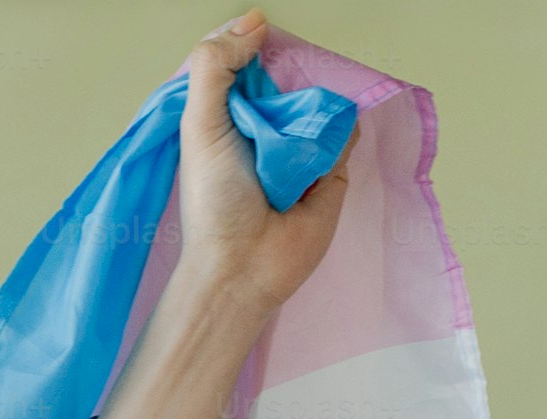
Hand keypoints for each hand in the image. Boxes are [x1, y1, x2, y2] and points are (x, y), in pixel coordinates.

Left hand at [167, 13, 356, 318]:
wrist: (245, 266)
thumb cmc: (216, 203)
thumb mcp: (200, 125)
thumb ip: (215, 68)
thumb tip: (253, 22)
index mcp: (226, 118)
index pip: (244, 66)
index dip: (251, 52)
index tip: (257, 39)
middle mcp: (264, 130)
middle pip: (287, 80)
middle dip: (288, 78)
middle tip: (274, 99)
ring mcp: (300, 150)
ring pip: (320, 102)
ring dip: (313, 109)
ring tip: (288, 142)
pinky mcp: (333, 169)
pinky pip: (345, 133)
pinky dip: (338, 135)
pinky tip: (314, 159)